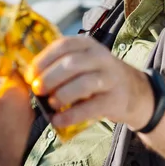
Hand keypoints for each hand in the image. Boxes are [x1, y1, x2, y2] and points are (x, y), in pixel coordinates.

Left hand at [26, 36, 153, 131]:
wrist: (136, 92)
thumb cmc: (98, 76)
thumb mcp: (84, 62)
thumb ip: (60, 65)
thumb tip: (29, 77)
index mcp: (88, 45)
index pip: (64, 45)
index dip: (44, 59)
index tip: (30, 74)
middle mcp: (101, 58)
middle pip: (72, 63)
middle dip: (50, 77)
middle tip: (38, 90)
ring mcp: (110, 78)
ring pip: (83, 83)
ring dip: (62, 94)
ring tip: (51, 105)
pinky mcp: (115, 100)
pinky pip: (91, 107)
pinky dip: (72, 115)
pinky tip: (58, 120)